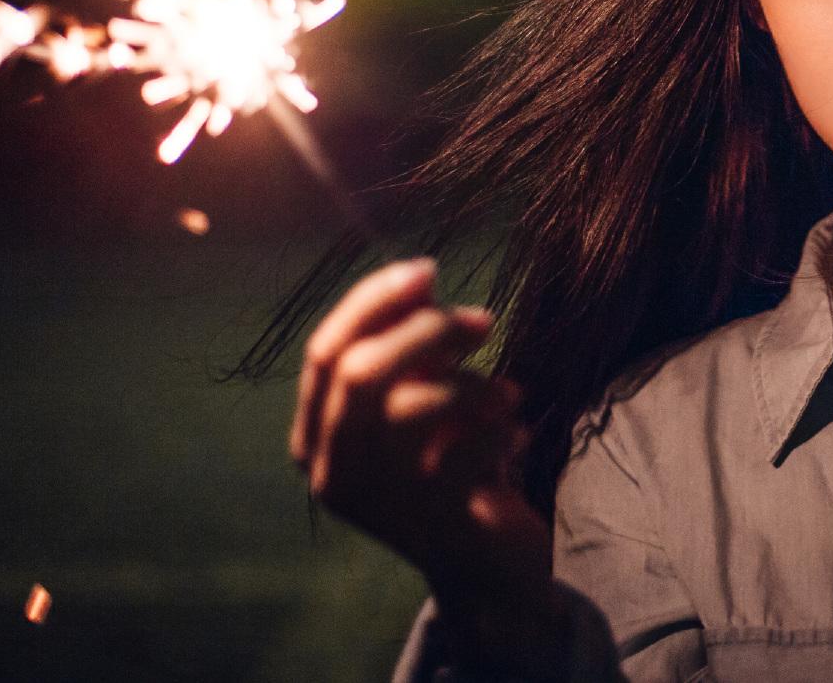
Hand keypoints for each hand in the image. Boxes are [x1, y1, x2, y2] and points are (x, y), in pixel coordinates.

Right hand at [289, 257, 555, 612]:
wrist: (488, 565)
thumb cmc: (453, 462)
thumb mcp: (423, 399)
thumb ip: (412, 346)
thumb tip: (420, 276)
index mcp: (314, 437)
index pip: (325, 352)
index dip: (374, 301)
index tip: (428, 268)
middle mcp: (332, 473)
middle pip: (360, 373)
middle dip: (426, 330)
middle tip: (484, 321)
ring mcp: (378, 503)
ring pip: (413, 408)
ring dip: (473, 385)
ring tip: (508, 395)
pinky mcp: (432, 525)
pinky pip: (466, 450)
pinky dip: (500, 429)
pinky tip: (518, 436)